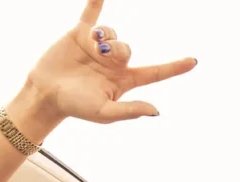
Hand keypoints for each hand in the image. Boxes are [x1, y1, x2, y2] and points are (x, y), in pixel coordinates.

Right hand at [18, 0, 197, 126]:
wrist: (46, 94)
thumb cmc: (76, 107)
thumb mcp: (104, 113)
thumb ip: (129, 110)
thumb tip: (156, 110)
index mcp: (124, 80)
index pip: (155, 73)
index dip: (174, 67)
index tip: (194, 61)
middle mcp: (114, 62)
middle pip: (128, 48)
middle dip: (118, 49)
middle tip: (103, 54)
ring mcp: (98, 46)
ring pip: (112, 33)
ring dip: (104, 37)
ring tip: (92, 44)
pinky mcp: (80, 34)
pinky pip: (91, 14)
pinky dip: (96, 2)